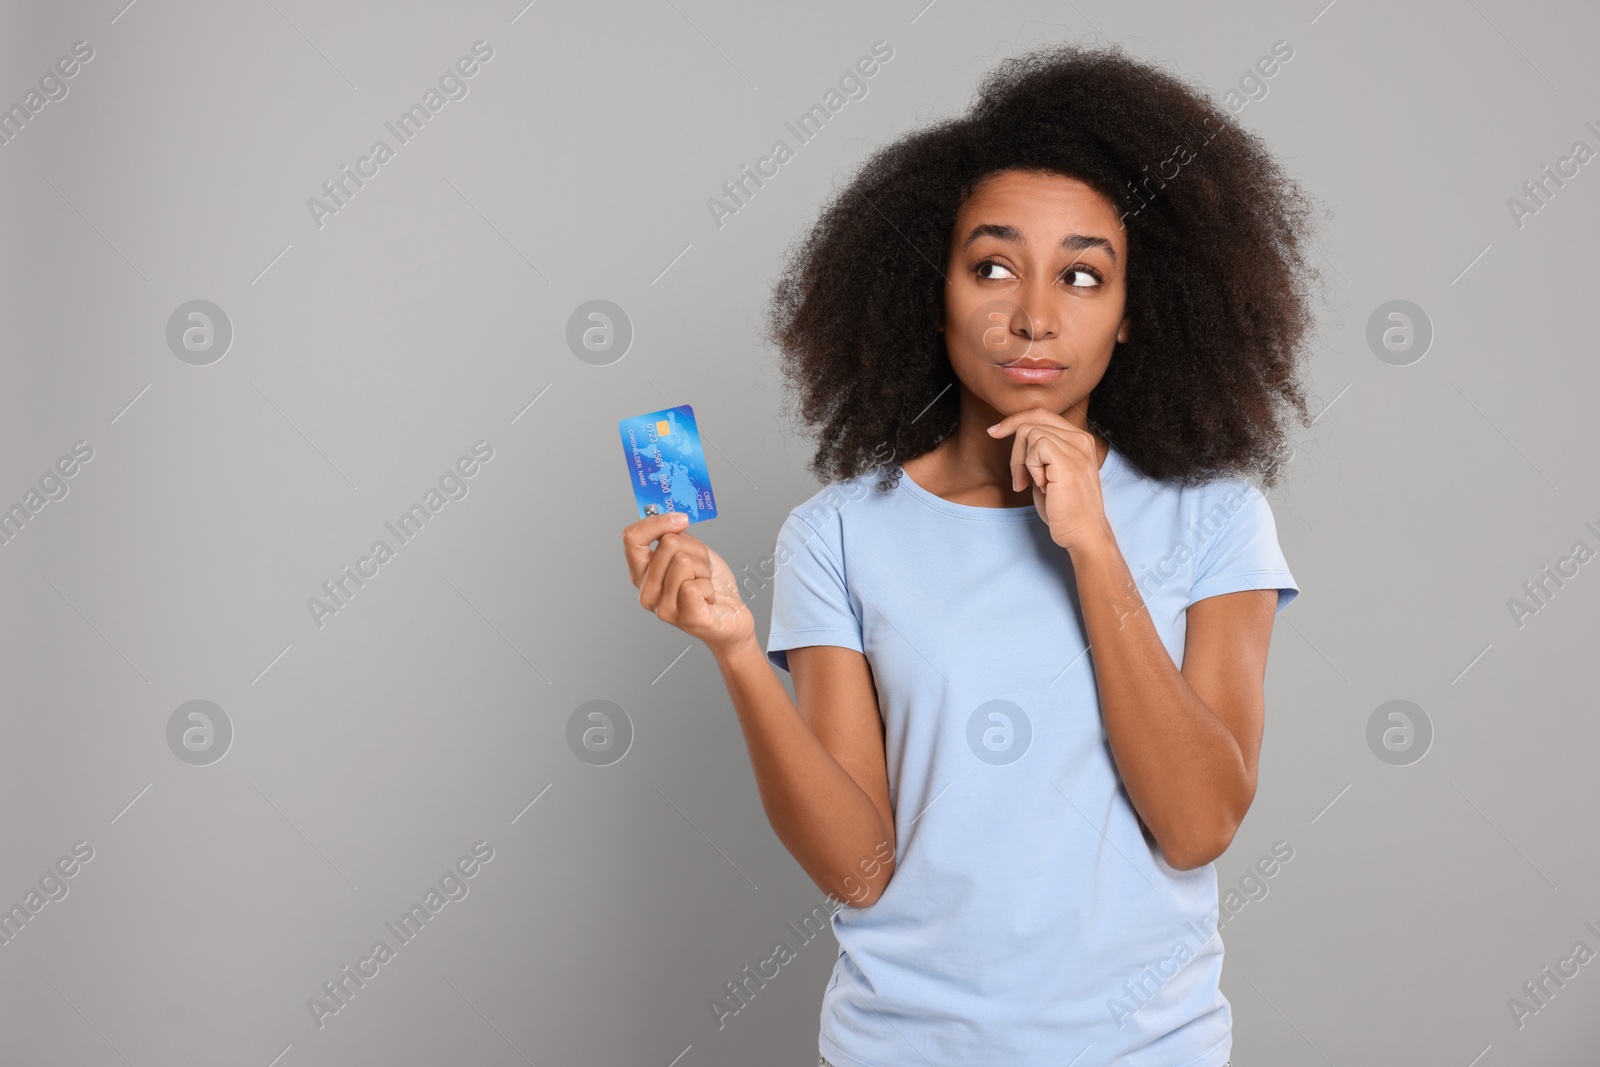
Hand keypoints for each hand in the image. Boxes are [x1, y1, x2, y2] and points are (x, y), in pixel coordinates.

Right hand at [622, 513, 755, 656]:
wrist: (731, 619)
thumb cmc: (710, 587)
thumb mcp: (691, 553)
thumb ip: (677, 538)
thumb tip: (674, 519)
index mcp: (643, 574)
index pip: (632, 539)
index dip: (657, 523)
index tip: (680, 520)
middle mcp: (647, 592)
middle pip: (667, 544)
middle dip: (694, 549)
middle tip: (700, 568)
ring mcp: (663, 608)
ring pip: (683, 561)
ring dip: (703, 568)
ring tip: (705, 583)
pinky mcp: (685, 618)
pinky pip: (693, 585)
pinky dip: (708, 585)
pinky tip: (708, 597)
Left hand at [986, 408, 1114, 554]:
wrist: (1083, 534)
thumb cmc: (1065, 510)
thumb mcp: (1049, 473)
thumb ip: (1039, 453)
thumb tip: (1014, 434)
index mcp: (1079, 440)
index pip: (1042, 414)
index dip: (1014, 420)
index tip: (994, 432)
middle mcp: (1081, 439)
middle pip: (1032, 421)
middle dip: (1015, 449)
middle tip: (1018, 479)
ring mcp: (1076, 449)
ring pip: (1029, 433)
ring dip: (1021, 462)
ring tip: (1032, 485)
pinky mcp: (1067, 461)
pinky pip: (1035, 448)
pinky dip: (1029, 467)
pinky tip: (1041, 486)